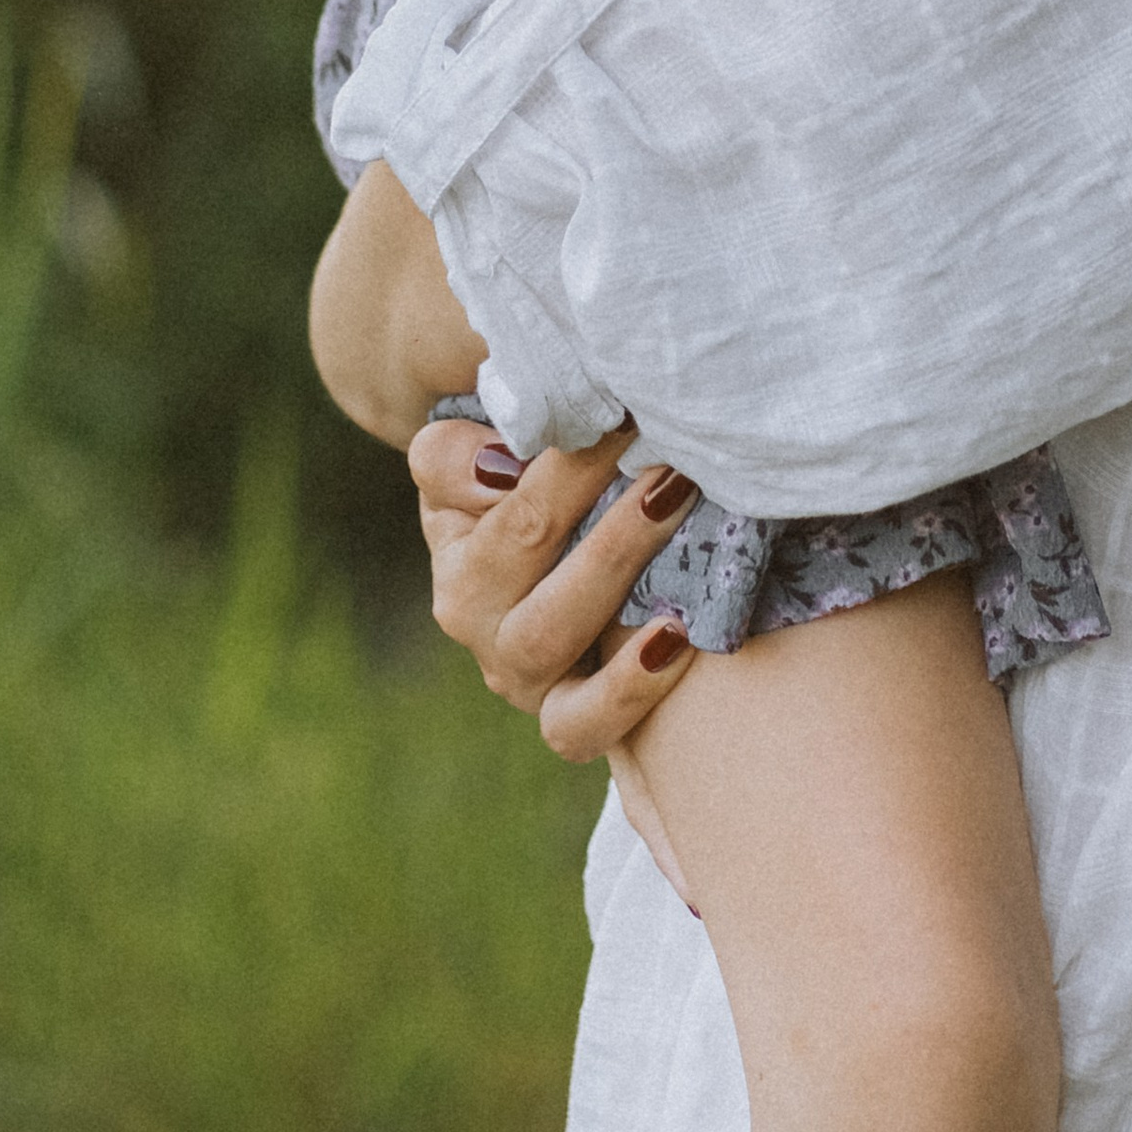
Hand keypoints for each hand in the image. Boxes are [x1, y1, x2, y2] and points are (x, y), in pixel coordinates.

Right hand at [407, 414, 702, 770]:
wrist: (564, 581)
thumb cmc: (535, 500)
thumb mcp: (485, 461)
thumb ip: (463, 451)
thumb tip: (501, 467)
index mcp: (455, 540)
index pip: (487, 489)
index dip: (560, 452)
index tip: (622, 406)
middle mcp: (473, 615)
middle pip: (522, 548)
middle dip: (590, 486)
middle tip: (661, 445)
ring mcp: (518, 673)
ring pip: (546, 636)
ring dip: (614, 563)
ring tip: (676, 505)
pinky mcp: (564, 721)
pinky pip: (578, 726)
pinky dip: (624, 690)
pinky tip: (676, 638)